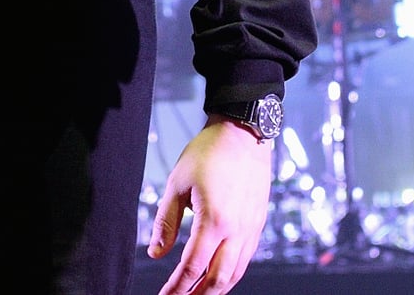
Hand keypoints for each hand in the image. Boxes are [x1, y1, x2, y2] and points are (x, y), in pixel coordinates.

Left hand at [148, 119, 273, 294]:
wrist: (243, 134)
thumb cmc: (209, 153)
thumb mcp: (177, 184)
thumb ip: (165, 222)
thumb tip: (156, 253)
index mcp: (214, 221)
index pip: (193, 267)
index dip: (177, 287)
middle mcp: (237, 230)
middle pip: (218, 279)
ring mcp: (251, 228)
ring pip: (235, 273)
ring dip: (216, 290)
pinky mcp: (257, 223)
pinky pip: (245, 258)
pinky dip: (231, 274)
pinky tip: (218, 276)